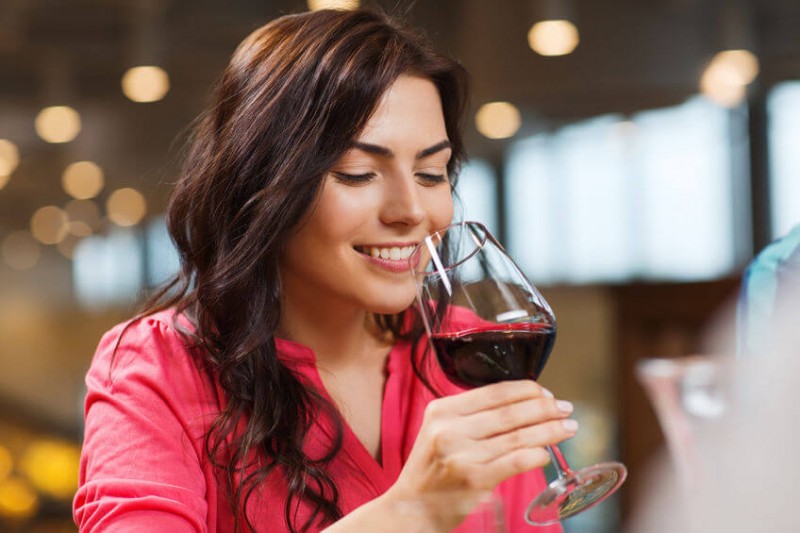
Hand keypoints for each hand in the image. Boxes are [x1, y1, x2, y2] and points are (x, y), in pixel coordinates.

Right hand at [385, 380, 575, 526]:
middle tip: (566, 409)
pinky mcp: (474, 479)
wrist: (412, 508)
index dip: (527, 391)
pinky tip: (547, 453)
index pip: (494, 393)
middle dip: (545, 409)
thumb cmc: (433, 468)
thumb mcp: (441, 430)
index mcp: (442, 410)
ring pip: (517, 437)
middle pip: (509, 413)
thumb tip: (523, 403)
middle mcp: (450, 429)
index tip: (547, 394)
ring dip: (549, 431)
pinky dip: (536, 454)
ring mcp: (462, 455)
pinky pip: (516, 461)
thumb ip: (472, 416)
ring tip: (568, 428)